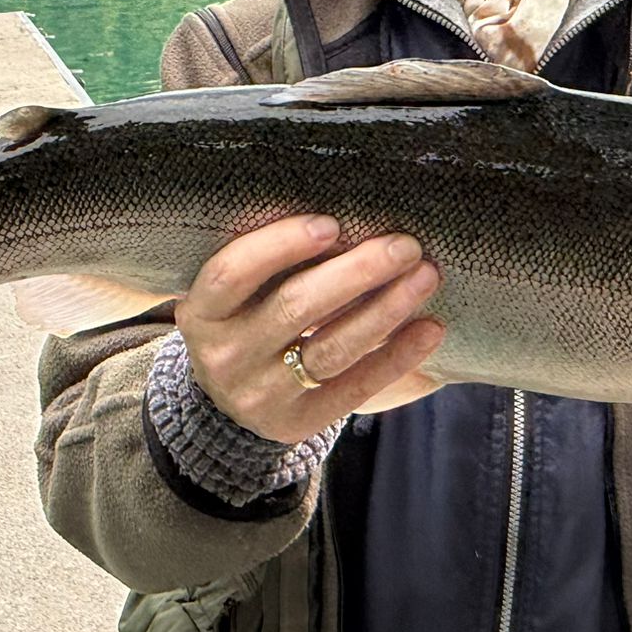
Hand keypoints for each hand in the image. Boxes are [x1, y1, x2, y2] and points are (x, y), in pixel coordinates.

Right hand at [176, 213, 444, 443]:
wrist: (226, 405)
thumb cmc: (245, 321)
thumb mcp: (234, 294)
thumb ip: (270, 262)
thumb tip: (351, 209)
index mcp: (202, 311)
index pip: (233, 273)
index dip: (280, 245)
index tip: (332, 223)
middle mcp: (225, 355)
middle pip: (295, 308)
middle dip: (356, 272)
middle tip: (404, 245)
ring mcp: (260, 395)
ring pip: (330, 349)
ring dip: (385, 310)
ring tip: (426, 277)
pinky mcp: (297, 422)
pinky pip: (354, 389)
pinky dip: (396, 357)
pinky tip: (429, 329)